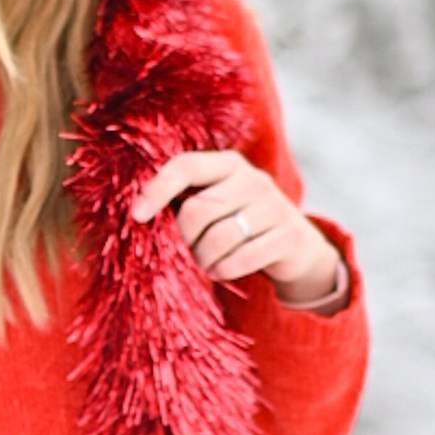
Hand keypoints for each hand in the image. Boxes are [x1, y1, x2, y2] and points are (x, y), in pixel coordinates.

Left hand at [132, 149, 341, 306]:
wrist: (296, 248)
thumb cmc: (238, 224)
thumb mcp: (214, 204)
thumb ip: (184, 201)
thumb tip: (137, 214)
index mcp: (228, 164)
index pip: (186, 166)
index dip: (157, 189)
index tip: (138, 216)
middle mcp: (253, 179)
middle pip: (198, 209)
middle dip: (185, 239)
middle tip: (188, 252)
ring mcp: (274, 206)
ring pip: (219, 237)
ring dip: (204, 259)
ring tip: (205, 263)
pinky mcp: (289, 236)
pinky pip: (242, 258)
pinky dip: (224, 270)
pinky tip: (221, 271)